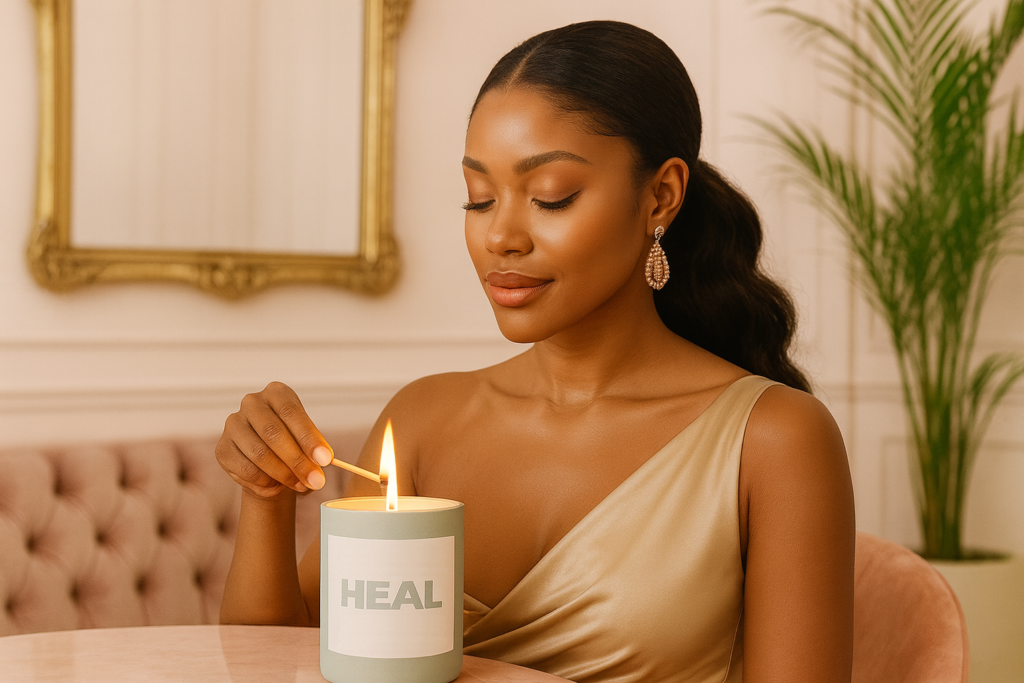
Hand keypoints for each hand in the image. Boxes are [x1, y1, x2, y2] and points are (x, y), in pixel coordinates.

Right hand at [216, 382, 333, 498]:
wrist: (269, 464)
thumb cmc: (293, 445)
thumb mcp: (307, 443)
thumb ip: (314, 450)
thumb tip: (322, 461)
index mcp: (277, 393)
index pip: (291, 412)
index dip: (309, 438)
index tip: (325, 460)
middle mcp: (252, 403)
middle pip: (273, 432)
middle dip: (298, 460)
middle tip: (316, 480)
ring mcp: (233, 424)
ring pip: (259, 453)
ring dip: (284, 474)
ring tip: (300, 485)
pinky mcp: (222, 448)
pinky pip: (246, 469)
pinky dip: (265, 481)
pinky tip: (277, 484)